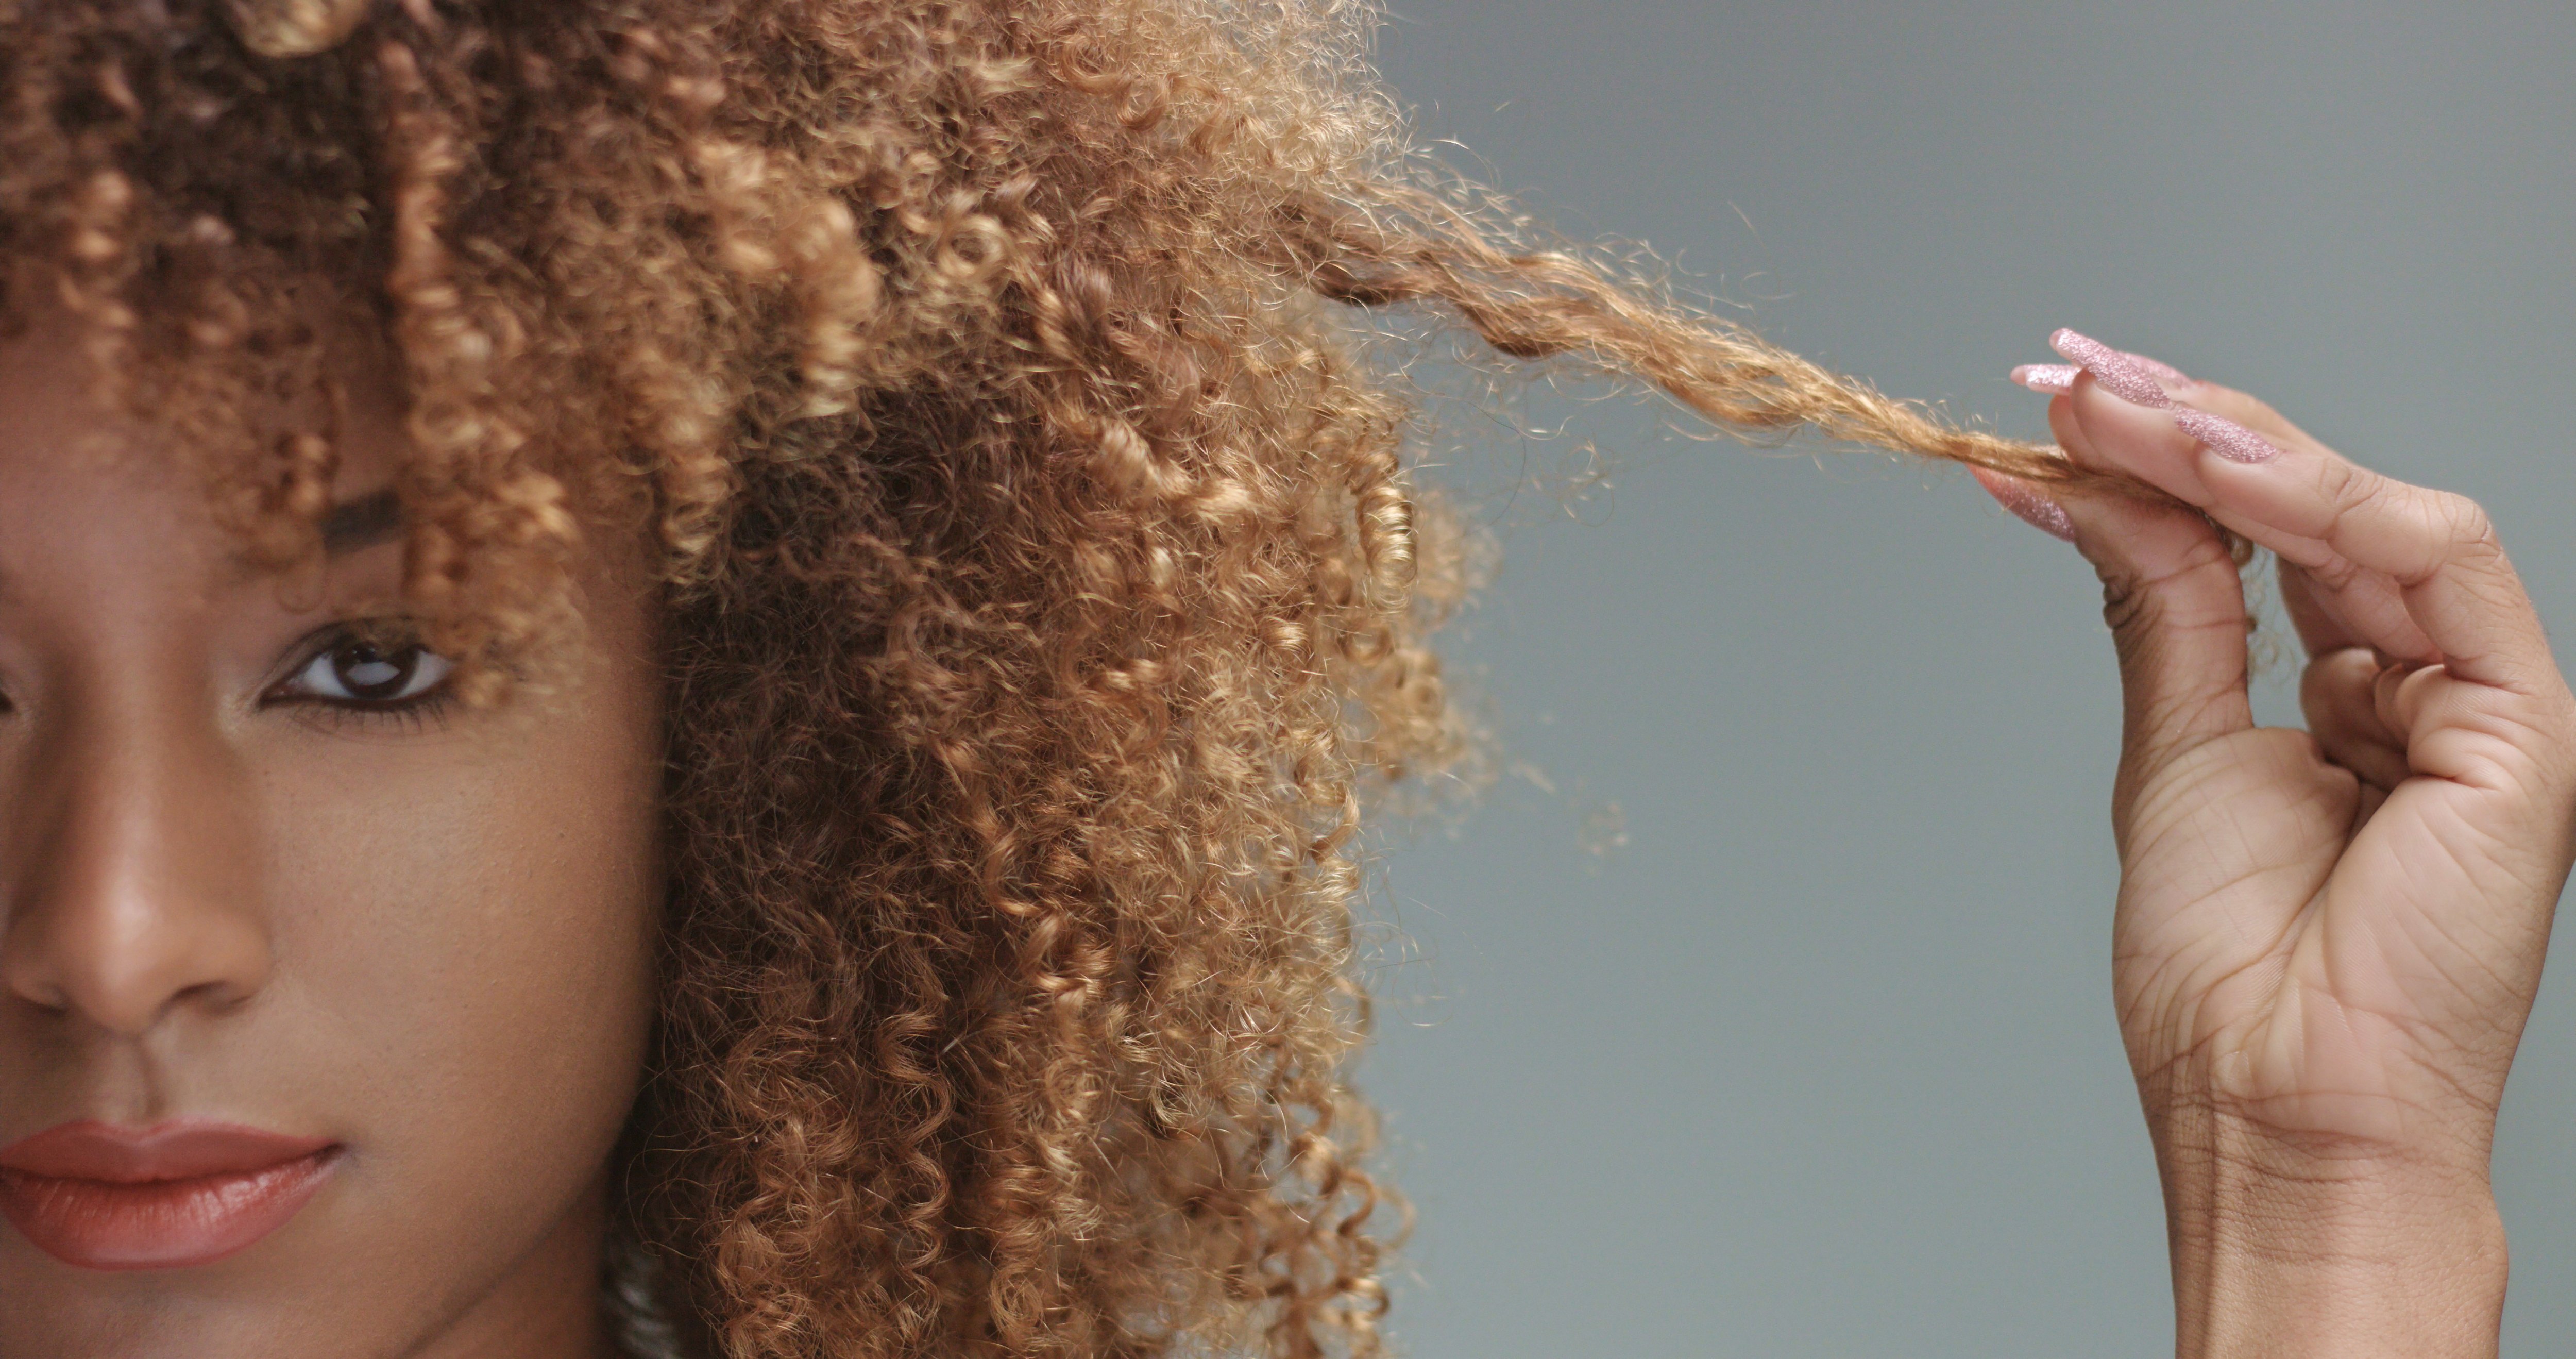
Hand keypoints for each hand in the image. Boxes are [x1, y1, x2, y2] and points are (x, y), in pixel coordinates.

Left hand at [1981, 333, 2575, 1358]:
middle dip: (2185, 426)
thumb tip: (2087, 487)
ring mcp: (2475, 697)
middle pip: (2309, 509)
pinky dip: (2316, 500)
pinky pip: (2431, 560)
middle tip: (2070, 370)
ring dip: (2231, 444)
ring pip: (2365, 512)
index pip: (2260, 537)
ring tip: (2116, 405)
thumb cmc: (2228, 970)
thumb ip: (2162, 607)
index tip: (2057, 403)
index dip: (2164, 460)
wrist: (2271, 1095)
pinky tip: (2209, 466)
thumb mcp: (2172, 748)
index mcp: (2346, 697)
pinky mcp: (2521, 720)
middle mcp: (2416, 683)